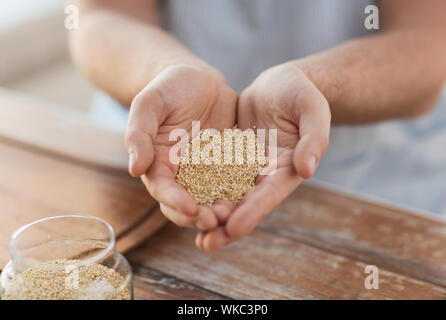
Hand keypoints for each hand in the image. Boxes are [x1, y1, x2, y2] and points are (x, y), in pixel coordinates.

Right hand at [125, 64, 236, 230]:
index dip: (175, 202)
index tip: (191, 209)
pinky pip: (236, 183)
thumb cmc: (168, 89)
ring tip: (233, 215)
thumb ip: (138, 133)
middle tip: (216, 221)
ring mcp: (207, 172)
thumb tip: (134, 169)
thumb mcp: (149, 103)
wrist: (199, 80)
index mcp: (158, 164)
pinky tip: (252, 199)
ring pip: (212, 200)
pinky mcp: (229, 165)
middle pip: (187, 205)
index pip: (163, 190)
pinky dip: (241, 195)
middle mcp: (182, 175)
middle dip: (199, 216)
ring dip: (220, 212)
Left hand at [196, 62, 330, 249]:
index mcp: (287, 167)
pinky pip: (214, 177)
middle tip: (207, 244)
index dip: (252, 212)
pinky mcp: (230, 158)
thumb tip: (307, 169)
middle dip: (227, 226)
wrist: (280, 84)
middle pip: (247, 205)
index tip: (232, 228)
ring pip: (228, 197)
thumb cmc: (301, 93)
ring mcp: (247, 168)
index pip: (270, 194)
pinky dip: (202, 192)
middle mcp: (266, 174)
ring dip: (213, 217)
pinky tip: (184, 204)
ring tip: (195, 237)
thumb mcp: (312, 108)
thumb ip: (314, 137)